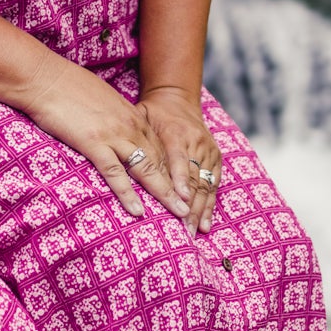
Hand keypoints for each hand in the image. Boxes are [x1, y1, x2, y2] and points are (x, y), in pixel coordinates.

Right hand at [17, 51, 190, 222]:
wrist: (45, 77)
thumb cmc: (66, 87)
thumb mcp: (101, 100)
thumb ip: (114, 117)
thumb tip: (114, 129)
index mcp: (132, 116)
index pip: (160, 148)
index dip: (174, 171)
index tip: (184, 190)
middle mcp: (129, 126)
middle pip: (160, 161)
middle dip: (178, 186)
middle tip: (190, 209)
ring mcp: (113, 135)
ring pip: (146, 168)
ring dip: (164, 193)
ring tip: (178, 214)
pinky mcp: (94, 143)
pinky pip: (115, 173)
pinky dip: (128, 194)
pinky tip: (138, 211)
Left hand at [138, 85, 221, 235]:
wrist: (177, 99)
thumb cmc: (153, 113)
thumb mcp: (141, 117)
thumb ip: (134, 138)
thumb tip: (114, 156)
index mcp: (176, 133)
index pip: (179, 160)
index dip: (180, 181)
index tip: (179, 200)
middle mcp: (196, 143)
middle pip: (194, 178)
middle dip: (190, 205)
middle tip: (184, 228)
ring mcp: (208, 151)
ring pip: (206, 185)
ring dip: (201, 211)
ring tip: (194, 231)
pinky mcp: (215, 158)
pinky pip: (214, 185)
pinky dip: (210, 205)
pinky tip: (206, 224)